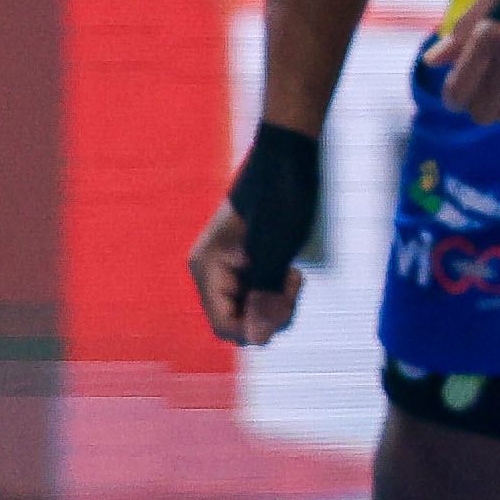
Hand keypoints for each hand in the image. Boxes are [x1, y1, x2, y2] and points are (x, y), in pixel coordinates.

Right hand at [188, 200, 300, 346]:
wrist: (288, 159)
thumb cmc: (280, 196)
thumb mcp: (274, 250)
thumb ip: (263, 295)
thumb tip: (256, 339)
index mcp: (207, 267)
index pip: (225, 324)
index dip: (256, 327)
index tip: (284, 304)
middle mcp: (210, 271)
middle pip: (238, 322)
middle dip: (269, 314)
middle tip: (290, 283)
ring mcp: (227, 269)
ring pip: (251, 312)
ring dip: (277, 304)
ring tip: (292, 275)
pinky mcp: (245, 265)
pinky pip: (258, 297)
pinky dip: (277, 293)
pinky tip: (290, 272)